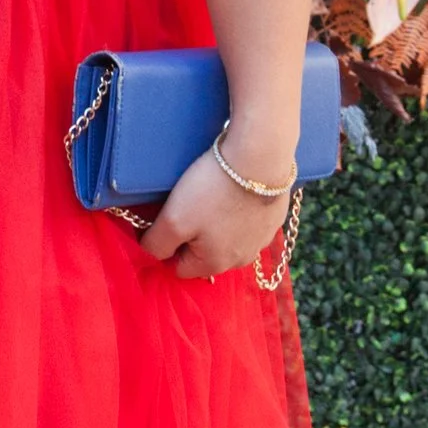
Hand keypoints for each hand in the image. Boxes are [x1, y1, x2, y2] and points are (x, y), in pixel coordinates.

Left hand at [140, 143, 290, 281]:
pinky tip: (233, 191)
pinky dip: (238, 211)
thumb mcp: (173, 220)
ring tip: (211, 196)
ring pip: (227, 238)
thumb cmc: (212, 192)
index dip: (168, 245)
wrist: (260, 160)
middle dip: (194, 235)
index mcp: (214, 265)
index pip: (179, 267)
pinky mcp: (274, 220)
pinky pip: (247, 222)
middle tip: (190, 204)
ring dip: (217, 223)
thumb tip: (153, 252)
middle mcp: (241, 261)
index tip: (170, 218)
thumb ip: (157, 244)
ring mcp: (261, 241)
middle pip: (205, 254)